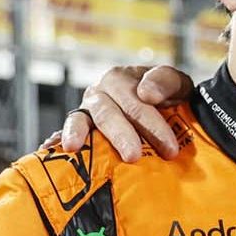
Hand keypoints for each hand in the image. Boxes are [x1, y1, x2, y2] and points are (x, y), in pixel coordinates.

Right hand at [60, 65, 194, 160]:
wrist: (165, 109)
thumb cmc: (168, 97)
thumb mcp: (177, 84)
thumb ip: (166, 81)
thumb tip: (145, 93)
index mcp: (122, 79)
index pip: (135, 100)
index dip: (152, 125)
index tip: (170, 149)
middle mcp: (101, 92)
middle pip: (109, 113)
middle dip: (122, 135)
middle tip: (134, 156)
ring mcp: (88, 109)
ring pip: (85, 120)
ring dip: (85, 134)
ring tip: (78, 147)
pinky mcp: (79, 125)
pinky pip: (67, 129)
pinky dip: (62, 136)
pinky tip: (58, 147)